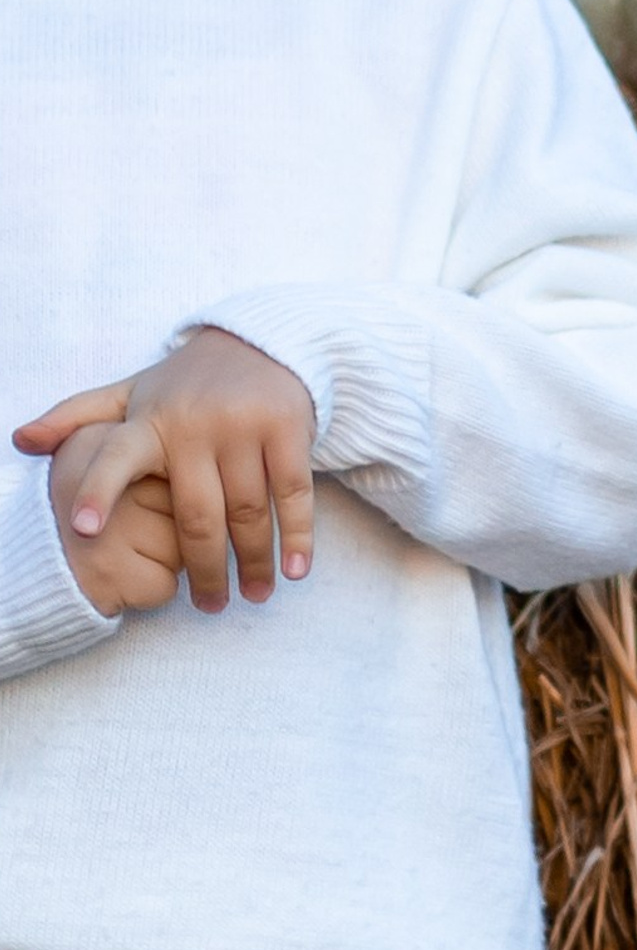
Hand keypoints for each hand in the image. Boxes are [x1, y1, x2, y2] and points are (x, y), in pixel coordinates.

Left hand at [14, 329, 317, 611]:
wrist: (264, 343)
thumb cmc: (188, 383)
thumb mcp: (131, 392)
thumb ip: (77, 417)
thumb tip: (20, 441)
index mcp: (150, 422)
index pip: (115, 457)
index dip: (99, 492)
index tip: (85, 531)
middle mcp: (195, 426)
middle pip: (197, 514)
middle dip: (205, 568)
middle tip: (209, 606)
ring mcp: (244, 428)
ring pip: (248, 510)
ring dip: (253, 560)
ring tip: (253, 594)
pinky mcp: (287, 429)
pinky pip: (291, 492)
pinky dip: (296, 535)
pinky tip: (295, 568)